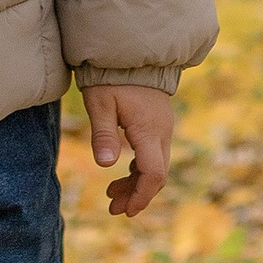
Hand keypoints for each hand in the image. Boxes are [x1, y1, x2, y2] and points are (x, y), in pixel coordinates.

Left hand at [85, 85, 175, 218]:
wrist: (131, 52)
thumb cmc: (111, 76)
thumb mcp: (100, 103)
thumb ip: (103, 134)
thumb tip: (106, 165)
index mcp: (148, 130)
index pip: (153, 174)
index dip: (141, 195)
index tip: (125, 210)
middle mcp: (161, 132)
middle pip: (157, 175)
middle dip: (137, 195)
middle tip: (113, 208)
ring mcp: (162, 127)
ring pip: (156, 165)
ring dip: (137, 183)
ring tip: (112, 195)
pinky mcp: (158, 123)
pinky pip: (154, 154)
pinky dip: (140, 168)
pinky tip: (123, 173)